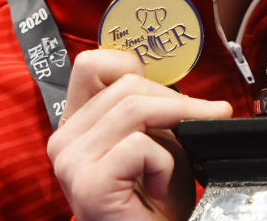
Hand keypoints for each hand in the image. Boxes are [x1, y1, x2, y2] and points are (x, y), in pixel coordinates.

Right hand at [47, 49, 232, 220]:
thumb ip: (151, 109)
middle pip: (125, 84)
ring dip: (173, 134)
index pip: (92, 64)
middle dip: (175, 102)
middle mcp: (64, 140)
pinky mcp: (88, 184)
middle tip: (201, 122)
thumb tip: (180, 83)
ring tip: (171, 167)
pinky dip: (164, 165)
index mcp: (76, 125)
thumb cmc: (155, 202)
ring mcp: (71, 162)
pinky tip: (158, 189)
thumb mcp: (155, 141)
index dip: (136, 69)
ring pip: (135, 109)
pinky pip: (139, 146)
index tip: (169, 93)